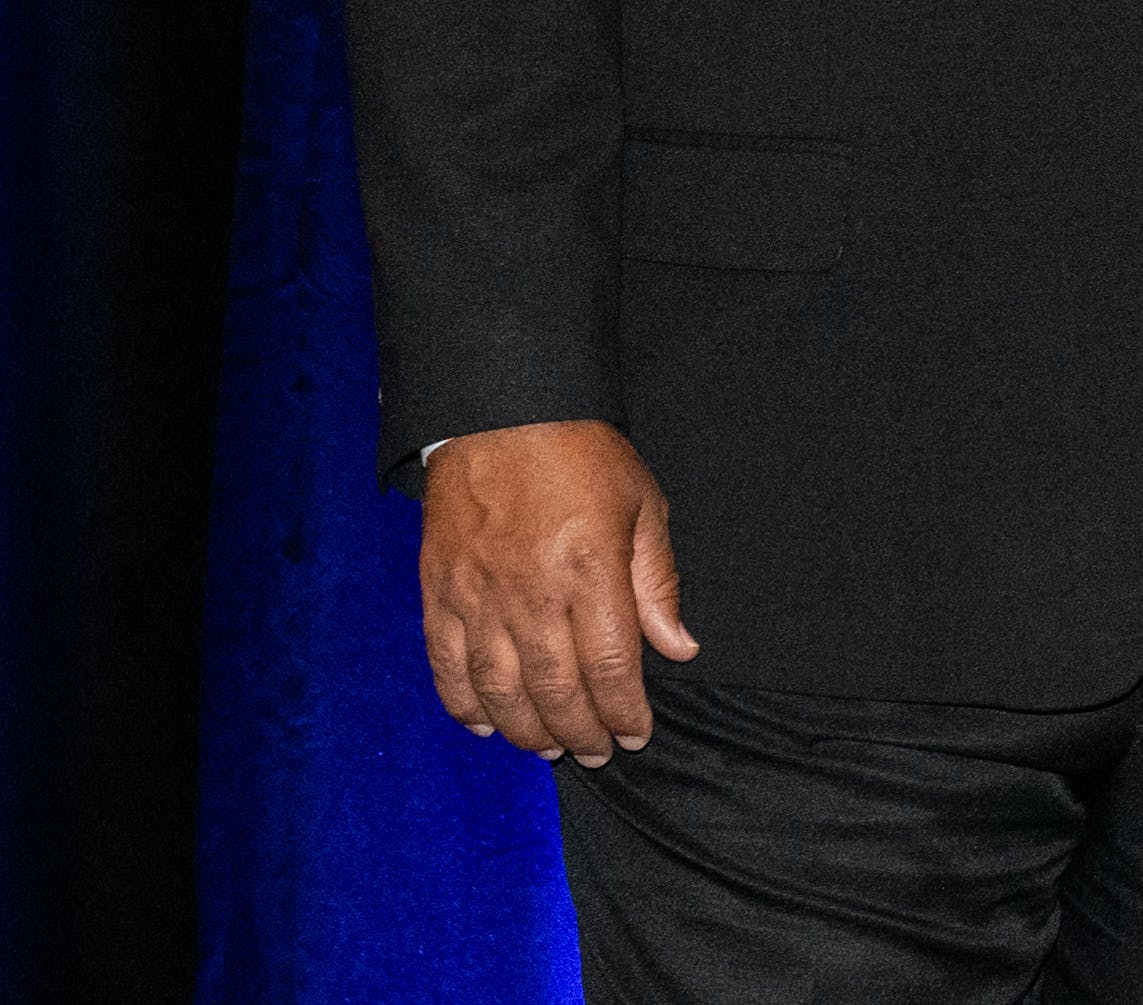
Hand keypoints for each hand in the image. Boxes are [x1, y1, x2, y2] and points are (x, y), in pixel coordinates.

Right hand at [416, 419, 697, 766]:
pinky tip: (486, 724)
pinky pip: (447, 662)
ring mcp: (478, 593)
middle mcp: (531, 590)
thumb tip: (678, 649)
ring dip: (525, 729)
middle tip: (596, 755)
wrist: (501, 413)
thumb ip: (658, 584)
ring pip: (499, 686)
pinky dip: (464, 702)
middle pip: (555, 688)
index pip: (611, 665)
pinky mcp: (439, 590)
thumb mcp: (644, 505)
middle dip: (579, 732)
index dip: (624, 711)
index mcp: (590, 569)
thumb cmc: (581, 456)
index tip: (636, 735)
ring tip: (549, 750)